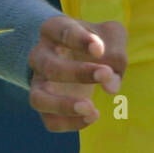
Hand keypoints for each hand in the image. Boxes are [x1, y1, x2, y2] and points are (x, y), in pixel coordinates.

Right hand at [28, 15, 127, 132]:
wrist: (78, 54)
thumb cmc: (96, 41)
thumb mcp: (111, 35)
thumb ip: (116, 52)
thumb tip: (111, 85)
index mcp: (54, 29)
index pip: (63, 32)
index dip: (80, 40)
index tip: (99, 49)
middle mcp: (39, 55)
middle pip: (50, 67)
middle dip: (79, 73)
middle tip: (107, 75)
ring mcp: (38, 82)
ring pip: (39, 98)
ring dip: (64, 106)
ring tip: (91, 108)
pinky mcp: (44, 104)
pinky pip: (48, 120)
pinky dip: (69, 123)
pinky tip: (92, 117)